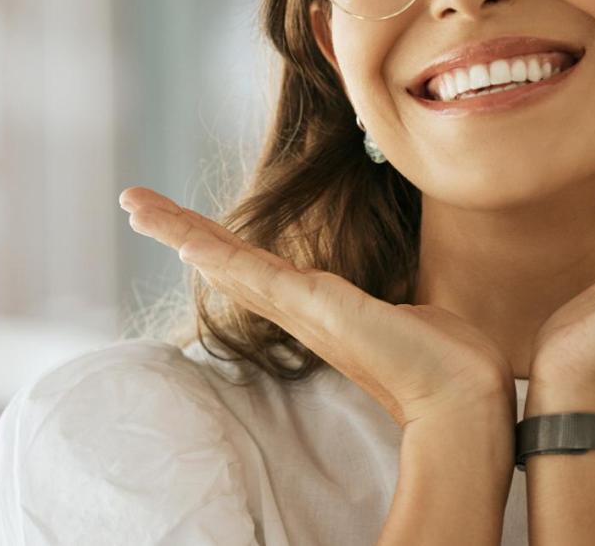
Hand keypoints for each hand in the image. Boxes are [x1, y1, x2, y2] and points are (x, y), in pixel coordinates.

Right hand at [118, 187, 515, 429]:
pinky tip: (186, 239)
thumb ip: (391, 307)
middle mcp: (301, 310)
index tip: (181, 225)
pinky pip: (257, 275)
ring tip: (136, 206)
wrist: (462, 391)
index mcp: (319, 307)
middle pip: (225, 261)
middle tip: (133, 203)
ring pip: (229, 263)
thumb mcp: (408, 314)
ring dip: (180, 231)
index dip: (215, 243)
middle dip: (178, 229)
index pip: (254, 267)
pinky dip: (218, 255)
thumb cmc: (443, 358)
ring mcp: (304, 310)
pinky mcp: (318, 309)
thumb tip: (405, 307)